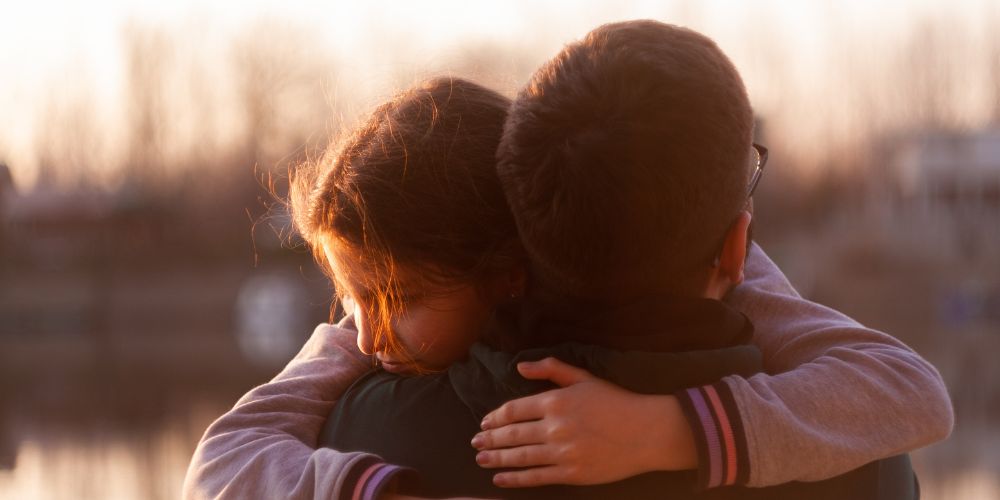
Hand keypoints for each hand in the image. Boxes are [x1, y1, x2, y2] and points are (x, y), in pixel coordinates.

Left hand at [470, 357, 696, 487]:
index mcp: (556, 401)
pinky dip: (515, 479)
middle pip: (512, 434)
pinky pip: (536, 477)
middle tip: (475, 443)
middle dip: (490, 440)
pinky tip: (500, 479)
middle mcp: (555, 427)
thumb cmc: (616, 401)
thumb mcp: (583, 377)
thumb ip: (550, 369)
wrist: (646, 431)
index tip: (485, 423)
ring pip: (520, 457)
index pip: (514, 410)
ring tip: (481, 460)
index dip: (495, 418)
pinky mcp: (571, 473)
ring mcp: (562, 452)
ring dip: (496, 459)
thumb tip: (519, 367)